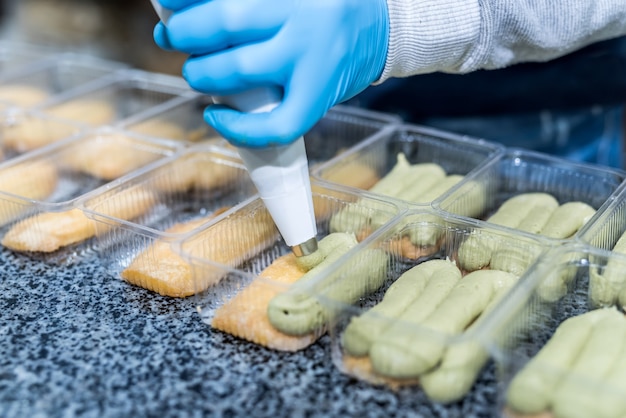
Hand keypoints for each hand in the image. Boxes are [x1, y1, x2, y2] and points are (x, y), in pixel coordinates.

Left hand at [154, 0, 388, 147]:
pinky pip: (273, 126)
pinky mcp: (318, 100)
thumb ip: (253, 2)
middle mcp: (300, 21)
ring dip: (200, 73)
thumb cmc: (328, 5)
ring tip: (194, 72)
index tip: (164, 1)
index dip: (183, 1)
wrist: (384, 28)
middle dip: (182, 34)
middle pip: (223, 25)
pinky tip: (213, 115)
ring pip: (237, 71)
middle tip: (170, 37)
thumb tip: (189, 11)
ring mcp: (310, 63)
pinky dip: (237, 128)